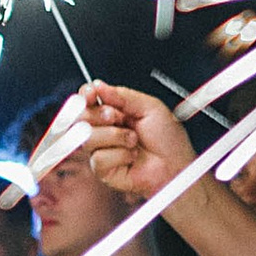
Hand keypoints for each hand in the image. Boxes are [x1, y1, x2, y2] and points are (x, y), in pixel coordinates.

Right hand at [70, 83, 191, 205]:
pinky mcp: (102, 168)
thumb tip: (99, 86)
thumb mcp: (150, 107)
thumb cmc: (168, 139)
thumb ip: (123, 95)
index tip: (90, 93)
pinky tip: (131, 156)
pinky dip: (120, 155)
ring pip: (88, 137)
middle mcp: (105, 129)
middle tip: (118, 118)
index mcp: (115, 111)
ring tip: (133, 140)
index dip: (84, 96)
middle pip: (80, 118)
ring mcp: (102, 149)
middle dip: (99, 115)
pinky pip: (98, 158)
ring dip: (115, 136)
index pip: (88, 100)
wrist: (175, 166)